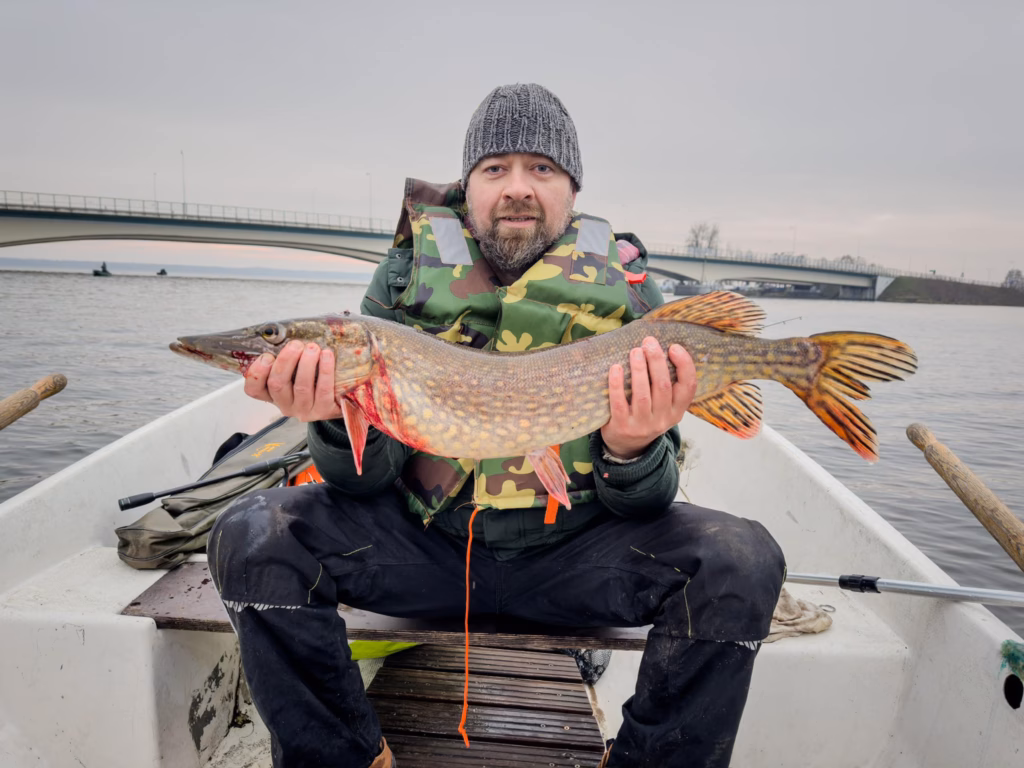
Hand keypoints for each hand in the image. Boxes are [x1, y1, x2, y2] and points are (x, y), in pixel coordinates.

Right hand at [243, 340, 342, 421]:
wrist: (338, 403)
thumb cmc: (313, 380)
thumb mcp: (294, 371)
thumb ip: (286, 359)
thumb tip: (284, 335)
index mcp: (273, 394)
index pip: (254, 389)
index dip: (256, 373)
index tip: (267, 356)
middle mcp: (286, 404)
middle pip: (277, 384)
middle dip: (285, 361)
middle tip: (296, 344)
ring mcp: (304, 409)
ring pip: (301, 387)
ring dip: (306, 364)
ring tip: (313, 347)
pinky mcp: (324, 410)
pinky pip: (323, 390)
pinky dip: (325, 371)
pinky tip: (327, 356)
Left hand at [601, 337, 696, 459]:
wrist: (627, 447)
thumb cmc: (646, 415)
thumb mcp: (664, 407)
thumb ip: (666, 384)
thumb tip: (659, 348)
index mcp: (677, 411)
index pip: (689, 387)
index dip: (684, 365)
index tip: (673, 347)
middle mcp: (663, 419)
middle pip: (663, 386)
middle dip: (657, 361)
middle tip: (649, 342)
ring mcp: (642, 424)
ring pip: (643, 394)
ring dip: (639, 369)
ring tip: (635, 351)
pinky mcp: (622, 426)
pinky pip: (619, 403)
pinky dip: (617, 384)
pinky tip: (616, 368)